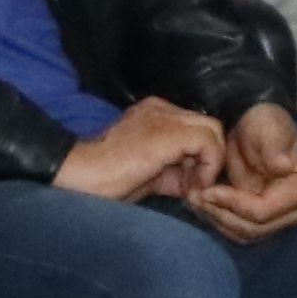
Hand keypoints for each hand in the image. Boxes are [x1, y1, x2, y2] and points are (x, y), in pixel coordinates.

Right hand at [54, 98, 227, 207]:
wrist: (83, 176)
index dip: (199, 159)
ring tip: (189, 189)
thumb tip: (198, 183)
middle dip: (208, 160)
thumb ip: (173, 171)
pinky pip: (209, 143)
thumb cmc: (107, 180)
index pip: (195, 128)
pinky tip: (190, 187)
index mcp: (154, 113)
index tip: (186, 186)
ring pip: (213, 131)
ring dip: (209, 165)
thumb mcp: (149, 174)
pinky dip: (208, 168)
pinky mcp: (171, 132)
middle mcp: (162, 108)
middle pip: (209, 126)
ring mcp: (166, 116)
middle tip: (191, 188)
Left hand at [196, 104, 296, 242]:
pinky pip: (238, 231)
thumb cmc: (264, 124)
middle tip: (195, 197)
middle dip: (222, 214)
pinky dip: (218, 221)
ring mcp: (281, 219)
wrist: (254, 127)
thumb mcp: (269, 129)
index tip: (208, 189)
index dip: (234, 203)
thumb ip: (274, 148)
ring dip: (217, 220)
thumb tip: (284, 166)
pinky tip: (203, 205)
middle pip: (254, 228)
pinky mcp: (264, 222)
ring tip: (195, 200)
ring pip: (244, 234)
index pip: (264, 210)